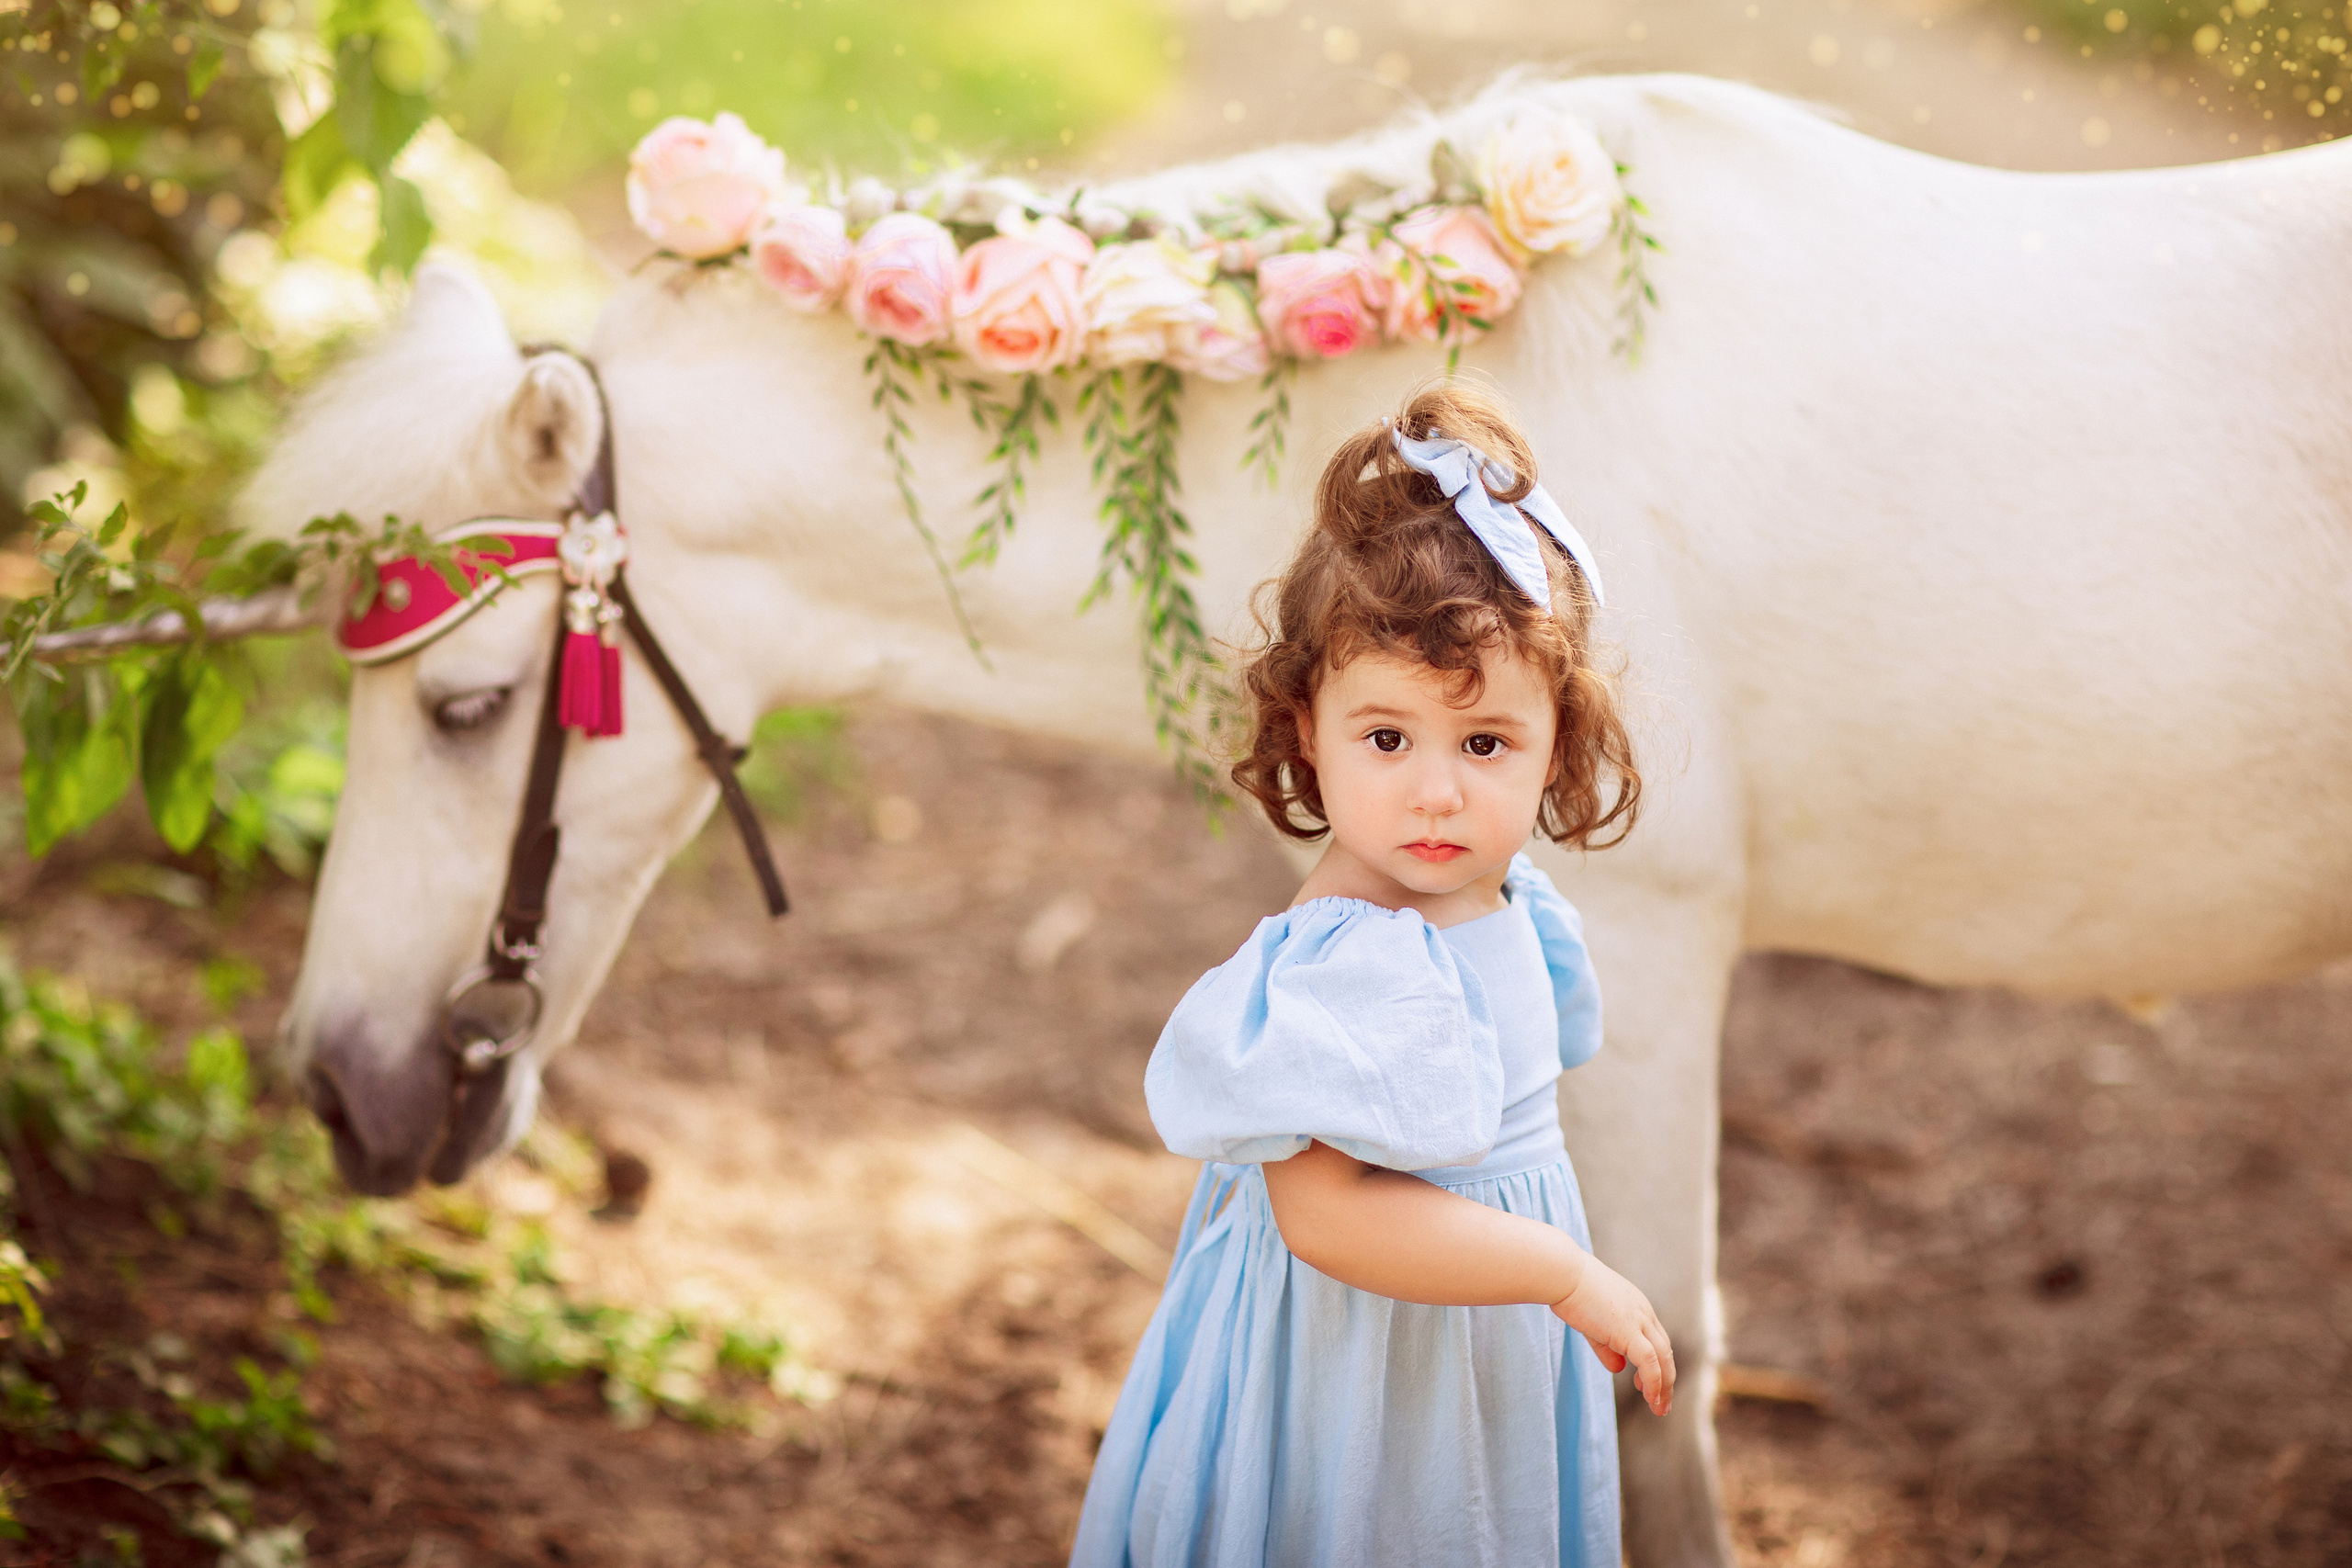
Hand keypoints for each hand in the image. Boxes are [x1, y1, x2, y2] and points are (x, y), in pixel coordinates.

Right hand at [1549, 1256, 1674, 1415]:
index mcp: (1637, 1307)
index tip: (1645, 1383)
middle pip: (1666, 1351)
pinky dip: (1653, 1383)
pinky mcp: (1629, 1331)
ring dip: (1664, 1387)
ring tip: (1659, 1408)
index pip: (1656, 1340)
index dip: (1656, 1363)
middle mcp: (1644, 1313)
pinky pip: (1649, 1363)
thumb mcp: (1592, 1322)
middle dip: (1666, 1380)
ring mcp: (1639, 1322)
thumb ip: (1606, 1346)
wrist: (1563, 1274)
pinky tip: (1649, 1398)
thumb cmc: (1570, 1291)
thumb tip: (1618, 1368)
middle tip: (1662, 1404)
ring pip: (1663, 1359)